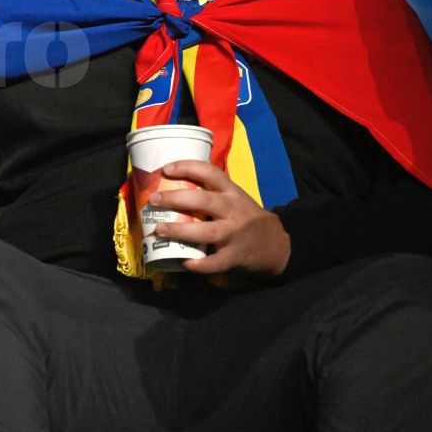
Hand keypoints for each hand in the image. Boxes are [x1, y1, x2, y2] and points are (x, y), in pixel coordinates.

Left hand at [150, 160, 290, 275]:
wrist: (277, 243)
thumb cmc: (247, 217)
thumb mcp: (235, 198)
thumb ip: (213, 193)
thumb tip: (173, 187)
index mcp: (232, 192)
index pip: (210, 172)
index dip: (187, 167)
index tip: (166, 169)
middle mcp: (233, 211)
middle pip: (203, 201)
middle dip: (175, 199)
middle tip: (154, 200)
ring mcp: (234, 235)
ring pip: (205, 232)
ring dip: (180, 231)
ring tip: (159, 230)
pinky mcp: (235, 256)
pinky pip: (214, 262)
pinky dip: (198, 264)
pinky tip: (184, 262)